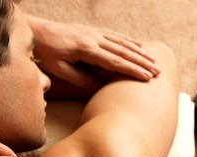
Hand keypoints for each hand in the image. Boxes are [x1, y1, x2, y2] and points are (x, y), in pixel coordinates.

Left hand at [27, 16, 160, 89]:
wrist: (38, 32)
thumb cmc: (47, 54)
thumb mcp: (59, 70)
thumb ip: (80, 79)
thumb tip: (100, 87)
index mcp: (86, 49)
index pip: (114, 62)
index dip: (132, 70)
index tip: (147, 77)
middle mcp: (94, 38)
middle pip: (123, 51)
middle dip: (142, 62)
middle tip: (158, 71)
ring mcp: (94, 33)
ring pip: (122, 42)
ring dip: (139, 52)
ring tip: (154, 60)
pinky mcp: (93, 31)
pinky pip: (115, 35)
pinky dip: (129, 41)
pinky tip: (138, 45)